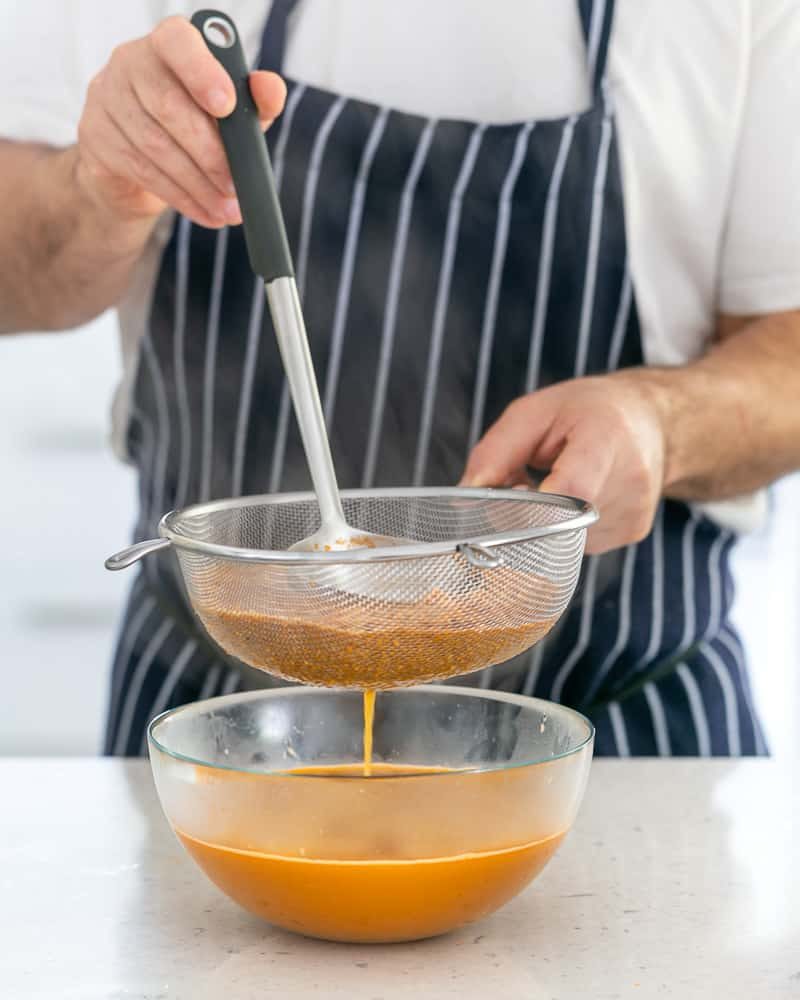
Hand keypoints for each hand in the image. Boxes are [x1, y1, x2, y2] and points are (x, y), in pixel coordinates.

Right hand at [75, 16, 285, 228]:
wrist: (138, 163)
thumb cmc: (193, 126)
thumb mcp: (231, 114)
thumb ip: (254, 100)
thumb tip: (270, 89)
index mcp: (168, 44)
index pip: (177, 42)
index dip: (201, 72)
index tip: (226, 106)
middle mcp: (130, 62)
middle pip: (167, 105)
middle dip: (209, 153)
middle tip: (236, 186)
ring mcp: (106, 98)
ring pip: (154, 145)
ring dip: (198, 184)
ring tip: (227, 209)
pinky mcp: (95, 137)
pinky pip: (141, 171)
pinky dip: (181, 197)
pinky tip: (206, 213)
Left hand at [461, 372, 667, 553]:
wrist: (651, 421)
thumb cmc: (588, 411)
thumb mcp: (534, 412)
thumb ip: (496, 453)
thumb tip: (465, 497)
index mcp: (607, 438)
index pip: (572, 488)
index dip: (531, 503)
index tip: (512, 491)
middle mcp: (630, 480)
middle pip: (556, 519)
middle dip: (524, 508)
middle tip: (525, 478)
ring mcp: (634, 512)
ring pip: (561, 536)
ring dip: (543, 517)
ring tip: (558, 480)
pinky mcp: (631, 533)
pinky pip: (576, 543)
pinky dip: (563, 525)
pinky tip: (576, 497)